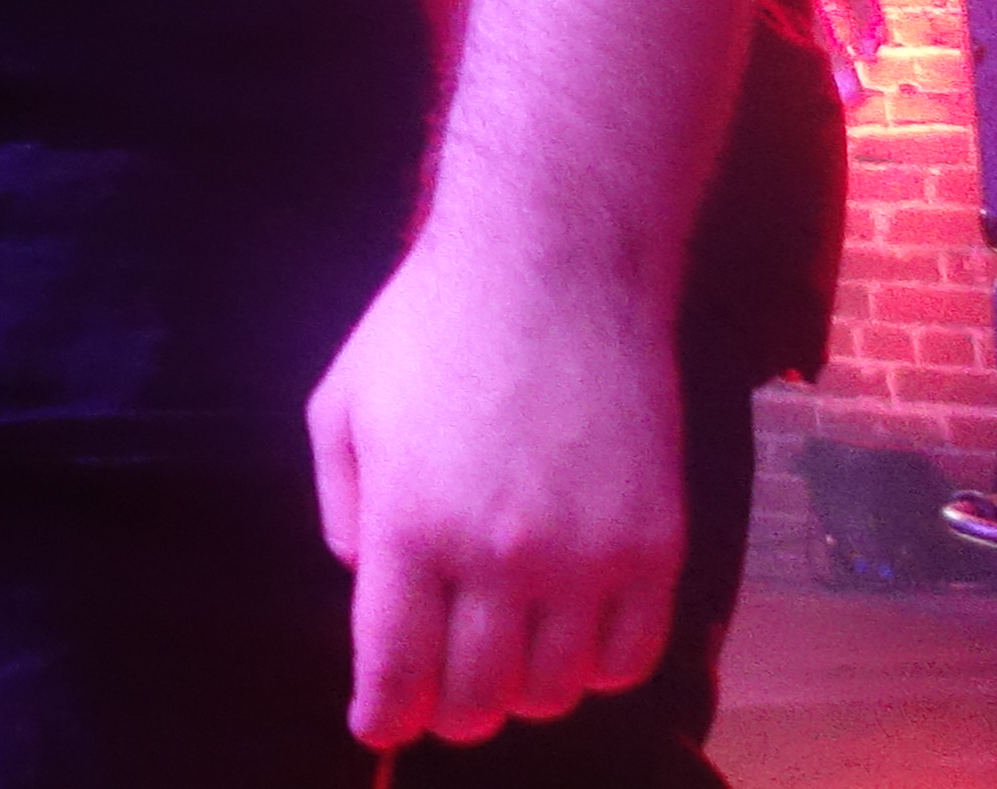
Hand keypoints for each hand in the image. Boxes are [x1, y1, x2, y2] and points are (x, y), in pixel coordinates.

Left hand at [310, 220, 684, 746]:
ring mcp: (587, 558)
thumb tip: (364, 583)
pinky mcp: (655, 545)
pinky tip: (571, 640)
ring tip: (503, 659)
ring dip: (522, 691)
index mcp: (411, 525)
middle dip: (448, 710)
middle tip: (438, 695)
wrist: (554, 267)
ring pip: (556, 689)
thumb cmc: (431, 326)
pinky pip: (632, 656)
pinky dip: (597, 669)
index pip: (395, 667)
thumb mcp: (340, 404)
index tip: (376, 728)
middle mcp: (500, 558)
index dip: (383, 715)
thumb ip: (340, 506)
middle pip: (477, 696)